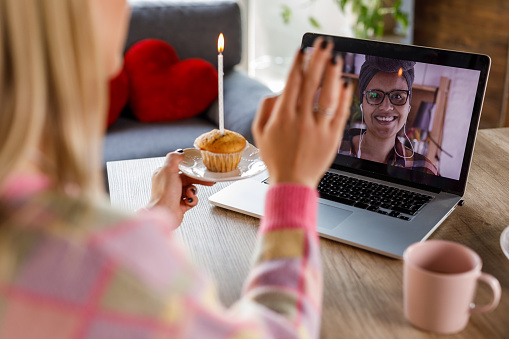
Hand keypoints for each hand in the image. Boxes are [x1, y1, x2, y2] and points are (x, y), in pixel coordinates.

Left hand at [147, 150, 213, 223]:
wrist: (164, 215)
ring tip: (188, 194)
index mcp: (164, 174)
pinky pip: (192, 199)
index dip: (192, 167)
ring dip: (192, 191)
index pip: (181, 167)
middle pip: (188, 178)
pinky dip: (192, 200)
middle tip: (209, 181)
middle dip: (198, 180)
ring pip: (191, 189)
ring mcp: (175, 195)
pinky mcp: (180, 205)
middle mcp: (169, 184)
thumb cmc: (164, 194)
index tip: (201, 167)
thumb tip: (180, 152)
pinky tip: (188, 201)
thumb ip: (174, 158)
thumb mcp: (168, 169)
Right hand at [252, 37, 352, 187]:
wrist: (292, 182)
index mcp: (282, 116)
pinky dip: (343, 98)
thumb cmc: (275, 158)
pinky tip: (345, 85)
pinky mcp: (331, 138)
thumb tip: (278, 92)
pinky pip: (340, 113)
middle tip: (323, 43)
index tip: (302, 51)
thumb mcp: (259, 133)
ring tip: (336, 58)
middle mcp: (300, 119)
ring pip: (327, 95)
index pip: (292, 82)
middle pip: (311, 82)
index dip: (298, 63)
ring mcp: (318, 128)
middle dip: (317, 59)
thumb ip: (265, 109)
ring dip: (332, 74)